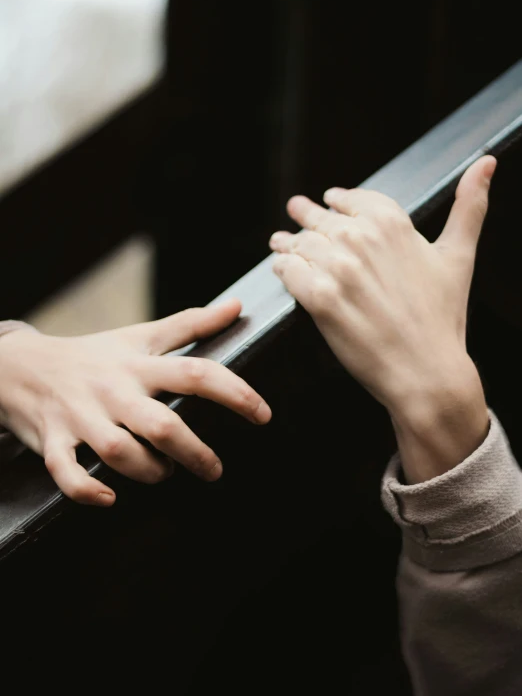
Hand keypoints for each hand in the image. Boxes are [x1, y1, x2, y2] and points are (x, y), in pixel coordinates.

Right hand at [0, 299, 270, 504]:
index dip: (235, 393)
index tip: (263, 415)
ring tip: (163, 472)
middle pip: (161, 424)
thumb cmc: (91, 354)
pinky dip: (88, 490)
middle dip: (194, 452)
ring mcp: (82, 416)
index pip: (196, 373)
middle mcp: (114, 391)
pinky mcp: (54, 440)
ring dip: (150, 471)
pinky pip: (68, 473)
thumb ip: (191, 324)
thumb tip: (236, 306)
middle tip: (215, 469)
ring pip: (120, 453)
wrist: (20, 364)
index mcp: (138, 365)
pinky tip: (110, 496)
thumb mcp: (140, 335)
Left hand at [269, 157, 494, 481]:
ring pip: (301, 243)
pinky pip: (288, 271)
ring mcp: (338, 268)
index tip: (331, 199)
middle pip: (321, 220)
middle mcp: (361, 239)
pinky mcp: (318, 298)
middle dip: (307, 216)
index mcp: (393, 223)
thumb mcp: (458, 256)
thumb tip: (487, 162)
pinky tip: (281, 268)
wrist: (426, 372)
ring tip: (280, 242)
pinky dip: (282, 268)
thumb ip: (469, 206)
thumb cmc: (443, 318)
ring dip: (288, 242)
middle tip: (296, 210)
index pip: (353, 199)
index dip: (339, 199)